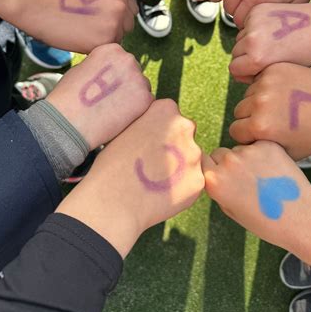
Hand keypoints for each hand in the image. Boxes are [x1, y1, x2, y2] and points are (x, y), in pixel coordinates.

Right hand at [26, 0, 137, 52]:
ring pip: (116, 40)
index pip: (130, 11)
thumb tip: (118, 22)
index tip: (101, 18)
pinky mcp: (103, 42)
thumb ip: (110, 5)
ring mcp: (114, 25)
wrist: (38, 2)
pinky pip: (104, 50)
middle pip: (126, 27)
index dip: (116, 16)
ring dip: (104, 40)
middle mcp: (121, 7)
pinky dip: (93, 49)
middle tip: (90, 27)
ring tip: (82, 32)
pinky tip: (78, 39)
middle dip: (113, 29)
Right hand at [47, 44, 153, 149]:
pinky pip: (146, 101)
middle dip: (125, 83)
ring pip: (141, 86)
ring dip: (132, 95)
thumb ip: (100, 65)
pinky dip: (137, 109)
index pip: (121, 58)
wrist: (69, 121)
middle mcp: (128, 59)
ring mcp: (138, 78)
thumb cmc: (68, 97)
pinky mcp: (145, 98)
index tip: (106, 84)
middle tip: (110, 98)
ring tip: (113, 109)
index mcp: (111, 49)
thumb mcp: (81, 68)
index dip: (113, 73)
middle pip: (133, 71)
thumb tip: (110, 69)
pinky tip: (120, 116)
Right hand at [57, 99, 203, 256]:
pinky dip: (181, 188)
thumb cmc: (111, 165)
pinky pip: (192, 182)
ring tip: (154, 181)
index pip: (170, 113)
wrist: (113, 202)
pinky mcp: (199, 180)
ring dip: (178, 167)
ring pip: (190, 159)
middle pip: (184, 134)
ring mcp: (194, 154)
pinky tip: (162, 194)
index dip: (158, 130)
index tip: (147, 142)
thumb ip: (148, 123)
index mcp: (165, 109)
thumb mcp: (126, 129)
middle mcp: (185, 127)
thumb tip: (156, 126)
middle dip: (173, 146)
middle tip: (153, 163)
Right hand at [203, 141, 310, 271]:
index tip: (219, 175)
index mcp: (214, 180)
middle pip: (220, 153)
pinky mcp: (267, 144)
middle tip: (245, 180)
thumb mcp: (231, 209)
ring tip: (264, 178)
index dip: (210, 168)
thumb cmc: (265, 221)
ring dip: (246, 158)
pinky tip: (275, 171)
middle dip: (227, 162)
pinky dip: (263, 154)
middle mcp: (228, 162)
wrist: (301, 218)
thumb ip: (218, 187)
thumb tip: (215, 170)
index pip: (202, 161)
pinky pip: (258, 145)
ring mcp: (248, 151)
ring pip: (240, 149)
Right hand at [229, 0, 310, 82]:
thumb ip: (257, 74)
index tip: (258, 71)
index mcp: (257, 57)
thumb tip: (240, 73)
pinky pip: (247, 24)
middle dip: (246, 57)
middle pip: (235, 53)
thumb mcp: (280, 71)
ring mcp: (253, 22)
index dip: (245, 72)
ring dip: (249, 42)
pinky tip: (272, 30)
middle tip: (265, 57)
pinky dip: (254, 28)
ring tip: (271, 43)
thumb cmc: (304, 53)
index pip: (234, 68)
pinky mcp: (257, 10)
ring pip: (240, 38)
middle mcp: (252, 39)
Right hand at [229, 63, 310, 159]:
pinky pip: (259, 79)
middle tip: (272, 120)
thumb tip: (245, 144)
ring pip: (248, 94)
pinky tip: (286, 93)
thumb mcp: (288, 152)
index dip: (248, 135)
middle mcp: (259, 103)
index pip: (236, 131)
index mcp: (260, 127)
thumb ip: (262, 148)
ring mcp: (266, 83)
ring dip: (257, 100)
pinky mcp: (274, 69)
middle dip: (250, 117)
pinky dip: (267, 86)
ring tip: (281, 106)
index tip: (263, 135)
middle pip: (239, 111)